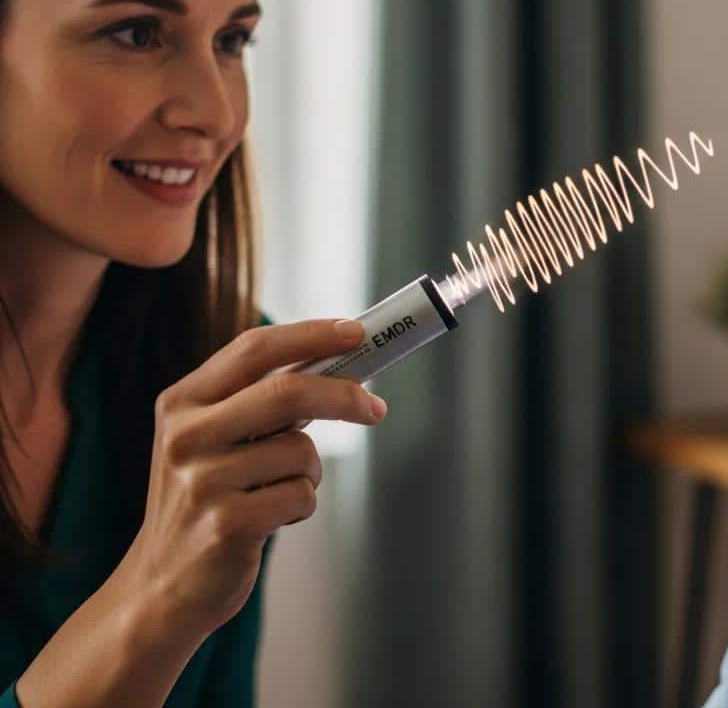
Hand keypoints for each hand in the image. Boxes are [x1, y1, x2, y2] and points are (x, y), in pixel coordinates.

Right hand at [109, 318, 385, 639]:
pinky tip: (270, 519)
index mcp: (182, 401)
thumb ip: (259, 400)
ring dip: (310, 471)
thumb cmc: (205, 499)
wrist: (159, 589)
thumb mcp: (211, 438)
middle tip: (375, 406)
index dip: (311, 335)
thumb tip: (341, 365)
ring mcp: (203, 481)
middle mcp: (185, 435)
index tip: (356, 331)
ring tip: (278, 490)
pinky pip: (301, 495)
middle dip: (344, 395)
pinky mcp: (227, 525)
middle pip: (288, 392)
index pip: (255, 349)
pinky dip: (301, 505)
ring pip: (301, 450)